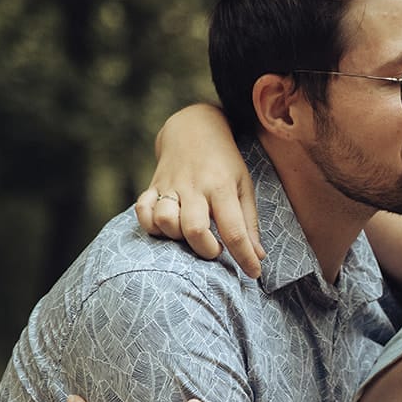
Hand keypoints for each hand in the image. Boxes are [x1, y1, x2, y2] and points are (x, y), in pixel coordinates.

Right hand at [137, 105, 265, 277]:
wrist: (193, 128)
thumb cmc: (223, 163)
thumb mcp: (243, 186)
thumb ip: (249, 222)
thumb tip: (258, 256)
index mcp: (222, 187)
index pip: (234, 229)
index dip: (244, 256)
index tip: (254, 273)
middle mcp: (195, 187)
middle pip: (195, 230)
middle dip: (206, 250)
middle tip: (215, 250)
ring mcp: (170, 186)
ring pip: (165, 221)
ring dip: (177, 237)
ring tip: (189, 235)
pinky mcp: (152, 186)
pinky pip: (143, 211)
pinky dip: (151, 225)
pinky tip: (165, 227)